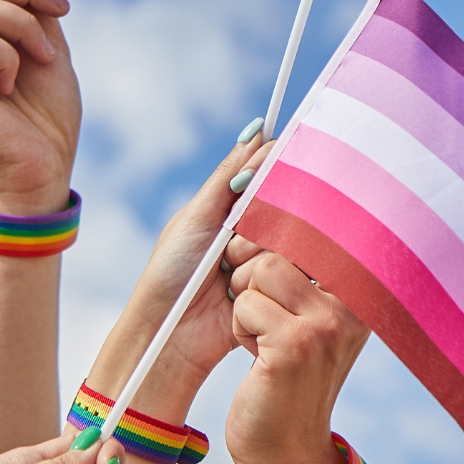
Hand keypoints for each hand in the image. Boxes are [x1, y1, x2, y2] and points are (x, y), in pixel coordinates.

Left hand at [82, 126, 273, 417]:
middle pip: (287, 208)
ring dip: (255, 262)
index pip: (273, 173)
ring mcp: (270, 260)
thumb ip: (229, 176)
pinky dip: (264, 284)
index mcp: (236, 205)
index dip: (277, 172)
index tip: (263, 187)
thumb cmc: (171, 273)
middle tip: (226, 252)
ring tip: (226, 280)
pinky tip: (238, 295)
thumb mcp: (196, 218)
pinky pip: (293, 277)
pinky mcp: (279, 292)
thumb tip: (257, 128)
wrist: (170, 335)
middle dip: (255, 231)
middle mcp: (258, 229)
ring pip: (291, 243)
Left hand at [223, 241, 369, 463]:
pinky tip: (259, 359)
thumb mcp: (310, 318)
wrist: (283, 452)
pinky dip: (240, 327)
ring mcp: (328, 323)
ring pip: (260, 268)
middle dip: (253, 267)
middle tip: (261, 308)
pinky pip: (246, 303)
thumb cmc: (283, 377)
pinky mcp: (296, 344)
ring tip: (264, 338)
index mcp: (361, 289)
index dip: (283, 226)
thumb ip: (309, 264)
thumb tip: (281, 193)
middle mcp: (354, 303)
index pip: (322, 225)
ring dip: (245, 302)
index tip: (267, 251)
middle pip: (283, 241)